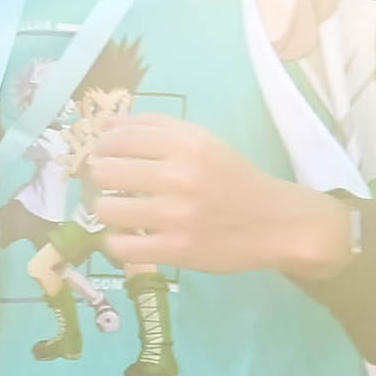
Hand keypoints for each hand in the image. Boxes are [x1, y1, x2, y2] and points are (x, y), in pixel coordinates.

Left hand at [82, 111, 347, 275]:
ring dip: (104, 209)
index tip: (103, 155)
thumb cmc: (235, 180)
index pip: (119, 137)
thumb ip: (156, 127)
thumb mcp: (204, 141)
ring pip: (107, 209)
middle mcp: (180, 175)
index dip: (101, 146)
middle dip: (98, 177)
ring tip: (117, 210)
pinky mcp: (177, 250)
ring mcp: (177, 215)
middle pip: (105, 170)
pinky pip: (121, 247)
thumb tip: (105, 126)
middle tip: (108, 184)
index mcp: (187, 143)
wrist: (276, 224)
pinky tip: (127, 237)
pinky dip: (116, 242)